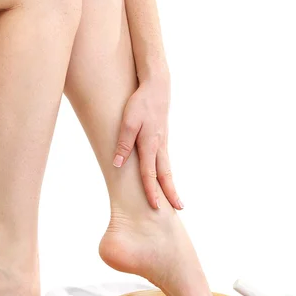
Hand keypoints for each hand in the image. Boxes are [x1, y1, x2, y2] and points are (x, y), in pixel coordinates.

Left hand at [113, 77, 183, 209]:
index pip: (149, 174)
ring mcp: (163, 143)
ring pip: (167, 168)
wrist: (156, 86)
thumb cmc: (140, 103)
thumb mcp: (127, 121)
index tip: (155, 206)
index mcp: (150, 145)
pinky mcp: (162, 139)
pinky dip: (167, 173)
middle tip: (178, 209)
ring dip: (171, 184)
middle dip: (171, 193)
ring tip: (175, 199)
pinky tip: (166, 178)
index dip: (151, 191)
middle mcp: (159, 146)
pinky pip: (165, 160)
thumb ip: (123, 143)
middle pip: (166, 175)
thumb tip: (117, 164)